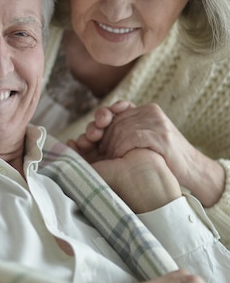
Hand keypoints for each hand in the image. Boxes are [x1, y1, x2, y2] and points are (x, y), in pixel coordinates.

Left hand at [70, 101, 224, 207]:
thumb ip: (123, 133)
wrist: (192, 172)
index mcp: (145, 111)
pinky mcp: (161, 136)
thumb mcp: (142, 141)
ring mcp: (157, 123)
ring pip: (121, 128)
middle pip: (115, 119)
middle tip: (90, 144)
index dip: (101, 120)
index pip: (116, 110)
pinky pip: (133, 137)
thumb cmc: (162, 160)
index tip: (90, 134)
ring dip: (110, 143)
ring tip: (106, 156)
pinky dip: (121, 147)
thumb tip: (89, 136)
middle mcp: (150, 112)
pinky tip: (117, 156)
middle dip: (100, 133)